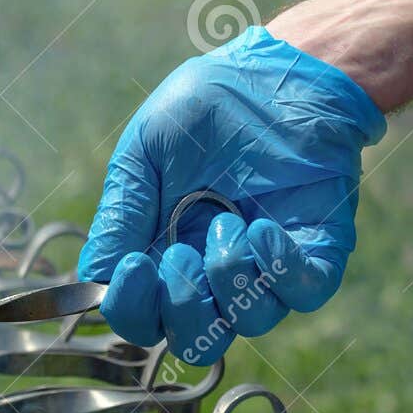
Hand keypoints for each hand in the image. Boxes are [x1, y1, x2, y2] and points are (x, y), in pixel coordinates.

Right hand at [78, 26, 385, 364]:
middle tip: (182, 255)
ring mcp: (266, 266)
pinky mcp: (315, 250)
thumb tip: (96, 277)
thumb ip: (121, 214)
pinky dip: (281, 271)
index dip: (132, 310)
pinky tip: (263, 227)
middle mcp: (213, 273)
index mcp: (162, 255)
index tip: (134, 265)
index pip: (141, 320)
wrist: (284, 69)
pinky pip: (303, 294)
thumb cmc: (208, 105)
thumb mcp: (145, 153)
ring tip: (230, 221)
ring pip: (248, 324)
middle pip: (196, 342)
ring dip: (230, 279)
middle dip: (184, 307)